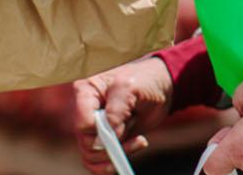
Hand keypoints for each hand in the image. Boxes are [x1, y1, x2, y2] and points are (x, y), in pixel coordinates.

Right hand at [73, 57, 174, 174]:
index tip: (119, 127)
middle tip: (134, 137)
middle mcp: (86, 112)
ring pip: (91, 155)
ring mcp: (94, 128)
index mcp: (86, 92)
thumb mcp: (130, 87)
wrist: (159, 88)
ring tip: (138, 141)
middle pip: (86, 142)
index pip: (83, 122)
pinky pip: (97, 162)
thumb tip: (106, 136)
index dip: (99, 131)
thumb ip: (116, 109)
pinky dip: (112, 163)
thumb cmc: (144, 79)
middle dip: (111, 144)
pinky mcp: (104, 141)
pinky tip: (134, 148)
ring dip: (116, 154)